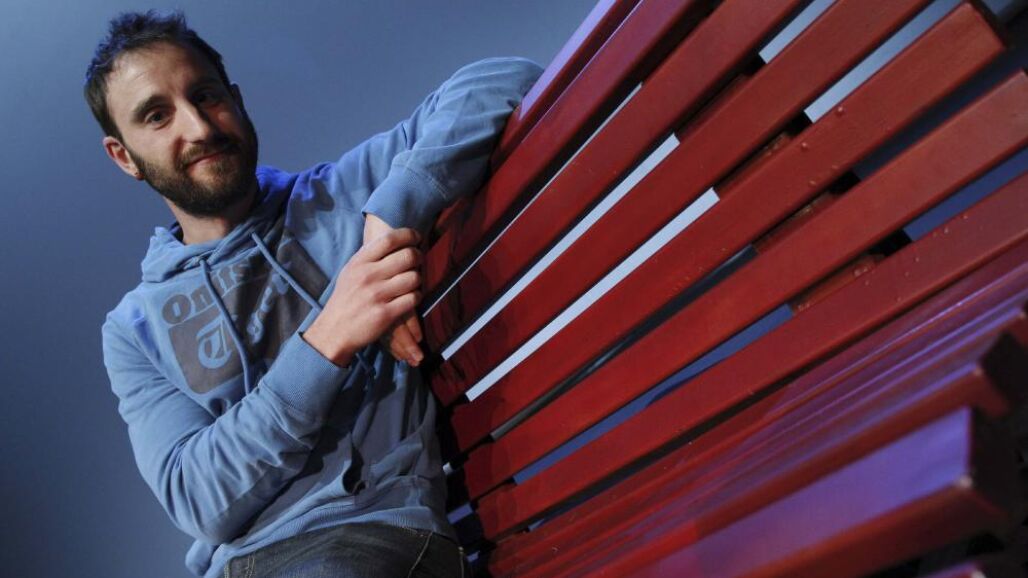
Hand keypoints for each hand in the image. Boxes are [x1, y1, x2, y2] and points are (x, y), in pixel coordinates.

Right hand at [303, 227, 421, 366]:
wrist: (334, 332)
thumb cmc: (345, 300)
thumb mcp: (350, 272)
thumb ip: (369, 257)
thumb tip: (394, 241)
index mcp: (359, 263)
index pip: (389, 239)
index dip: (408, 235)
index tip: (416, 238)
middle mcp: (368, 276)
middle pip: (407, 256)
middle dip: (418, 257)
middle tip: (418, 261)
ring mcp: (377, 295)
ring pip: (414, 277)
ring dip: (418, 280)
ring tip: (413, 282)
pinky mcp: (385, 314)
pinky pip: (413, 299)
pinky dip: (416, 297)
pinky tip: (411, 298)